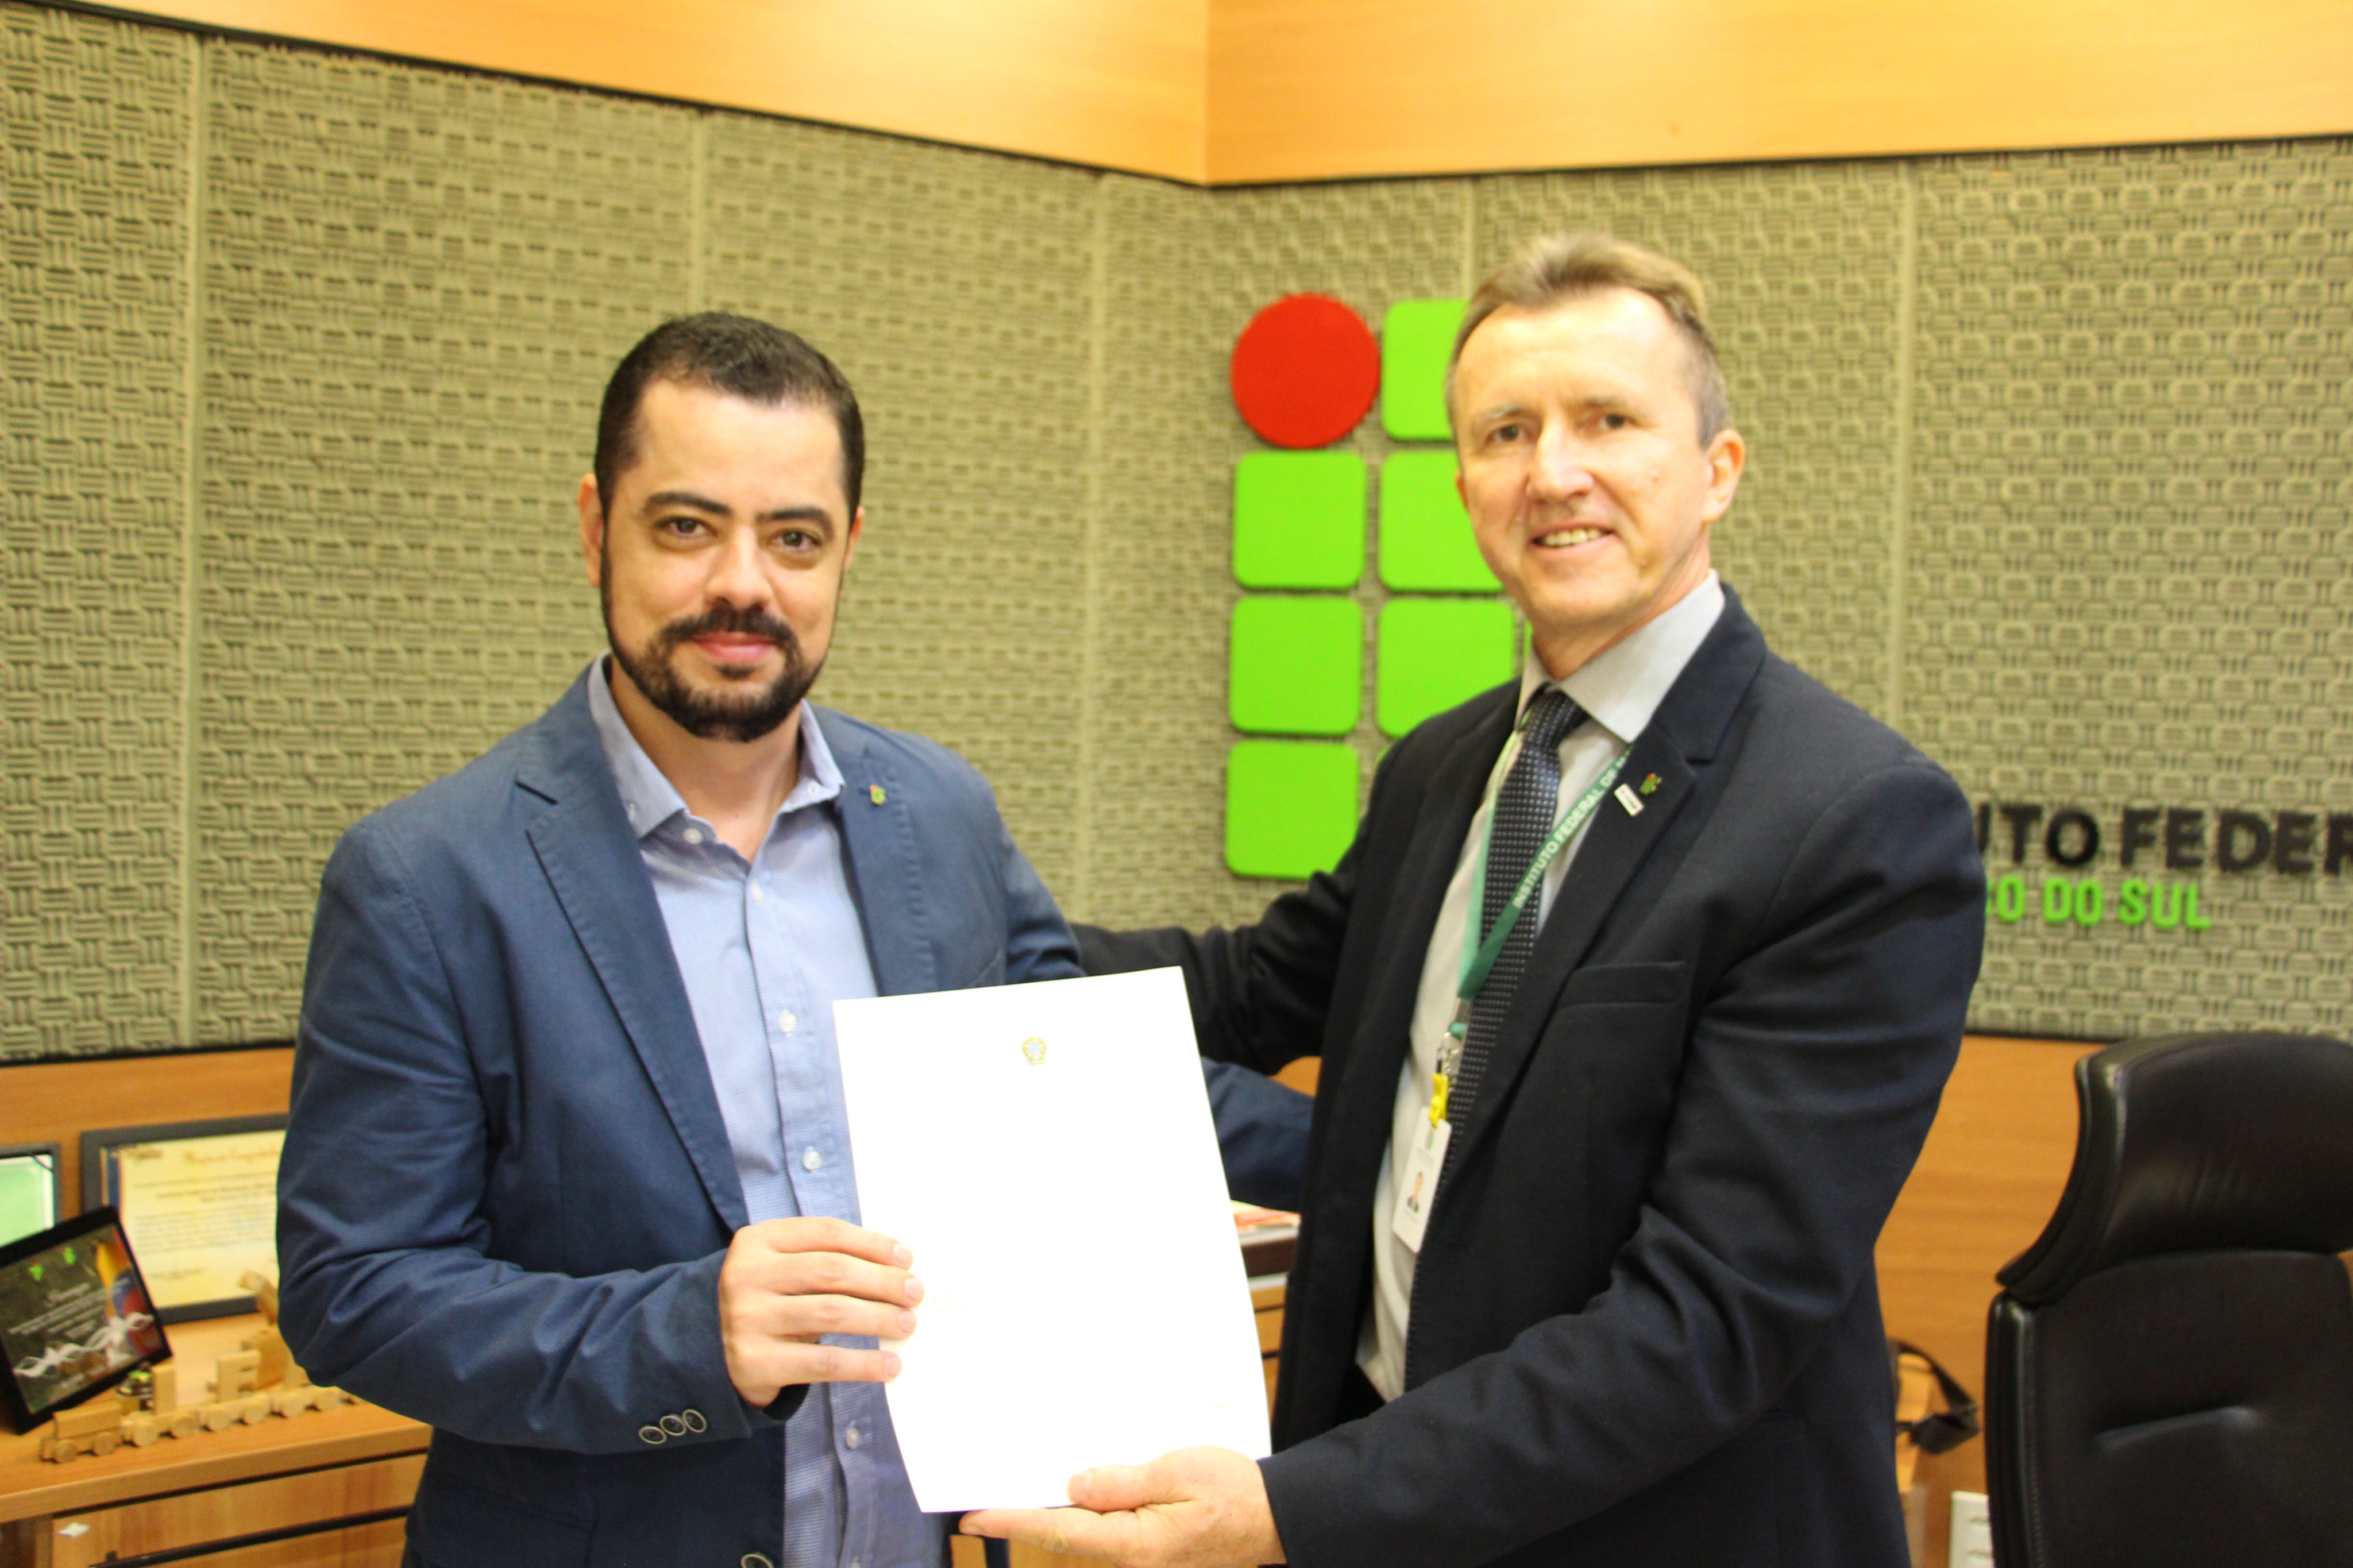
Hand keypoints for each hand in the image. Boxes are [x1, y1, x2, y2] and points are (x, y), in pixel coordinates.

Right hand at [716, 1217, 920, 1406]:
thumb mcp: (783, 1270)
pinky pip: (823, 1362)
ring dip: (878, 1318)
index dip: (872, 1243)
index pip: (826, 1233)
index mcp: (757, 1241)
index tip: (906, 1258)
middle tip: (914, 1292)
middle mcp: (746, 1275)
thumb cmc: (768, 1302)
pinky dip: (863, 1363)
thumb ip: (825, 1260)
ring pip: (831, 1313)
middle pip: (832, 1271)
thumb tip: (898, 1270)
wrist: (711, 1352)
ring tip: (907, 1324)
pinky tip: (889, 1365)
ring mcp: (747, 1319)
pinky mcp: (755, 1362)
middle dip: (882, 1281)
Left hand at [961, 1447, 1283, 1567]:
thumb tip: (1074, 1485)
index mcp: (1135, 1544)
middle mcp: (1131, 1560)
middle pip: (1063, 1537)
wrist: (1274, 1519)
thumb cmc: (1236, 1494)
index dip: (1012, 1523)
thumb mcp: (1181, 1473)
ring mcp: (1139, 1561)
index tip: (972, 1518)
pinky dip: (1083, 1515)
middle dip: (1025, 1515)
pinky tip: (1075, 1491)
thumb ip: (1123, 1482)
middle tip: (984, 1492)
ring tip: (1024, 1483)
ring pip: (1081, 1536)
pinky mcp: (1147, 1554)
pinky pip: (1103, 1535)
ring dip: (1055, 1514)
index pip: (1059, 1531)